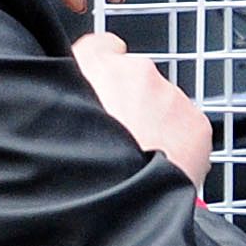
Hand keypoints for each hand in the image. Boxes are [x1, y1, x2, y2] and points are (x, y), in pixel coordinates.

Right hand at [70, 33, 212, 184]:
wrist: (121, 199)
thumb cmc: (84, 171)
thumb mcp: (50, 126)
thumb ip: (64, 99)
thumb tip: (70, 101)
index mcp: (93, 66)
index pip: (99, 46)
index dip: (101, 71)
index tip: (102, 86)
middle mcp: (135, 71)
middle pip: (136, 81)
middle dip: (131, 105)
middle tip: (118, 140)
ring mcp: (169, 95)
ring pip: (164, 106)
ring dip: (155, 126)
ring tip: (138, 159)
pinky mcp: (195, 121)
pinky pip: (188, 129)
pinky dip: (180, 146)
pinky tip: (160, 167)